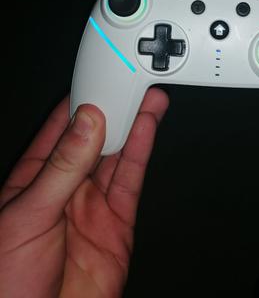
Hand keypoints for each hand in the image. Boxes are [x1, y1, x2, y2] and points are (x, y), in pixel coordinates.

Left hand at [0, 87, 168, 297]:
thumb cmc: (7, 283)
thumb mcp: (28, 215)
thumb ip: (63, 168)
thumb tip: (87, 124)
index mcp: (34, 180)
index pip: (60, 130)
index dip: (80, 102)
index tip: (99, 78)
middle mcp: (65, 189)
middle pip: (94, 138)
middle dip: (113, 109)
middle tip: (130, 82)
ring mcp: (92, 205)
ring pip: (116, 154)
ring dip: (133, 123)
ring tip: (147, 96)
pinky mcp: (117, 223)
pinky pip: (130, 180)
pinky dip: (141, 151)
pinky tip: (147, 127)